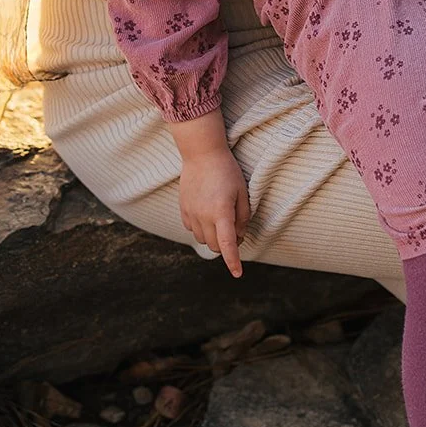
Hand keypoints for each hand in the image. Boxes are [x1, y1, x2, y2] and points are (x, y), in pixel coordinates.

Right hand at [179, 149, 250, 276]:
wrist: (201, 152)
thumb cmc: (226, 170)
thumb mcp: (242, 192)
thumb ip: (242, 217)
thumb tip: (238, 235)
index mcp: (221, 212)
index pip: (227, 244)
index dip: (233, 261)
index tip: (237, 274)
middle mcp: (203, 216)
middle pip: (214, 246)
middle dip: (226, 246)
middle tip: (236, 230)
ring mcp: (191, 212)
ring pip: (201, 239)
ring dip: (213, 237)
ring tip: (220, 220)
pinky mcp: (183, 208)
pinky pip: (191, 229)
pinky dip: (200, 229)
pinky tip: (206, 216)